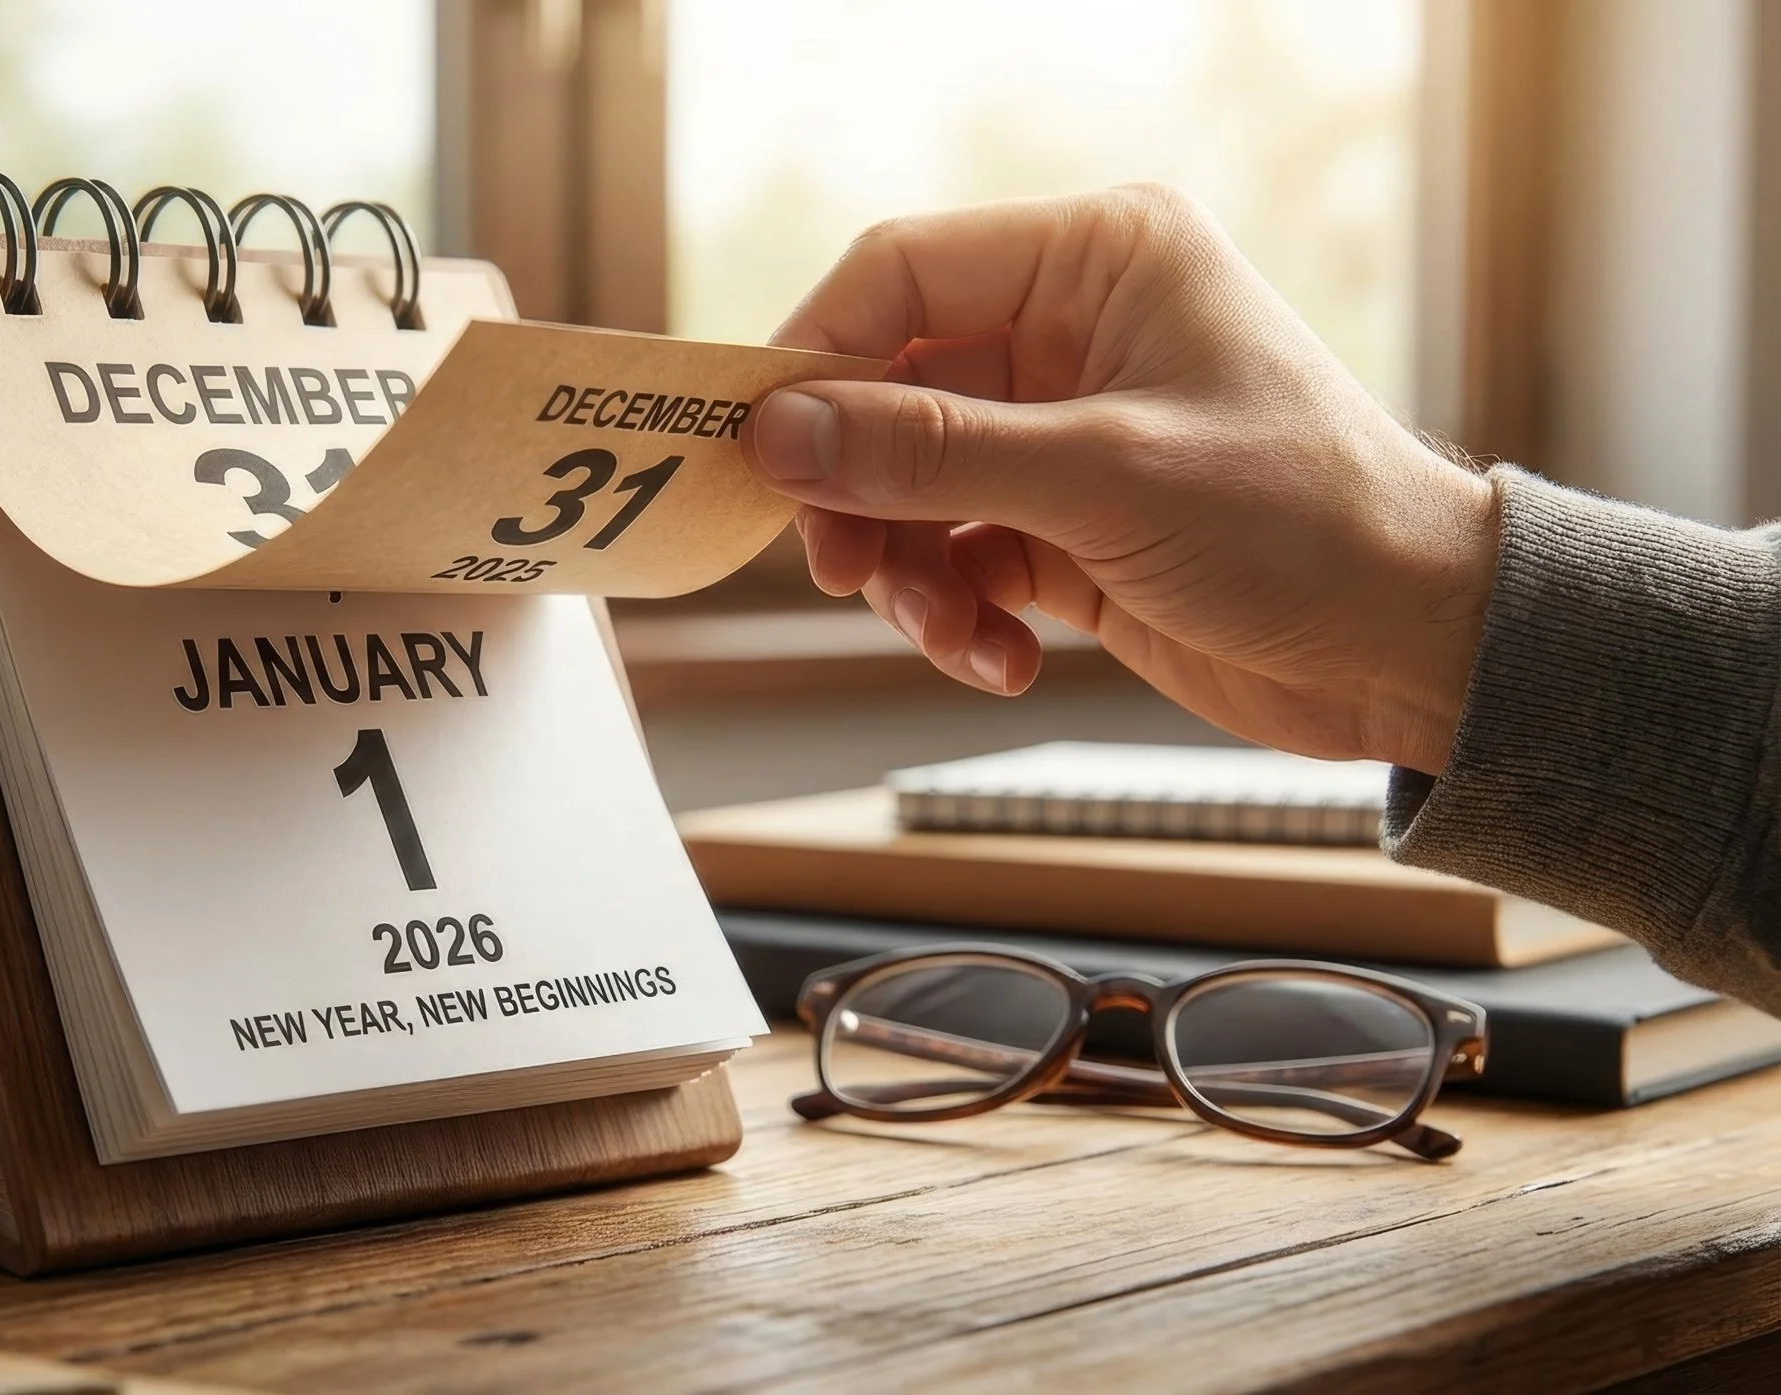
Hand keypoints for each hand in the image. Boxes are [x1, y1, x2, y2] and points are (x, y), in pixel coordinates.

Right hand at [740, 185, 1498, 773]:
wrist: (1414, 649)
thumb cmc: (1305, 524)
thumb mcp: (1103, 478)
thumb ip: (930, 454)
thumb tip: (782, 432)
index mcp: (1096, 260)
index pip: (901, 274)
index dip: (814, 355)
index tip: (757, 447)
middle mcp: (1071, 330)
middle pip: (887, 392)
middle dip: (860, 492)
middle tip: (841, 569)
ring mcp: (1064, 430)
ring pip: (909, 487)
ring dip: (908, 571)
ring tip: (948, 630)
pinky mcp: (1064, 522)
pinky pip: (956, 556)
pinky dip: (957, 614)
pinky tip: (1001, 659)